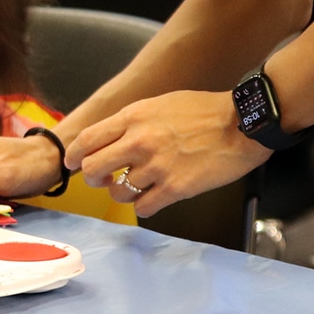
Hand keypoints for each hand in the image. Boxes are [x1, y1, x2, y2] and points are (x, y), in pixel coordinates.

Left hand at [65, 90, 269, 216]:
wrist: (241, 124)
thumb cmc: (203, 111)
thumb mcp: (159, 104)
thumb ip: (133, 121)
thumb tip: (111, 138)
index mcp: (133, 117)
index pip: (88, 139)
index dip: (74, 155)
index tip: (72, 163)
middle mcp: (139, 142)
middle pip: (93, 169)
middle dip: (93, 177)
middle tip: (103, 179)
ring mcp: (156, 167)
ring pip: (117, 192)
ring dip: (122, 193)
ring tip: (135, 186)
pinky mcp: (175, 189)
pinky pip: (143, 208)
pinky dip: (144, 206)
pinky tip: (154, 197)